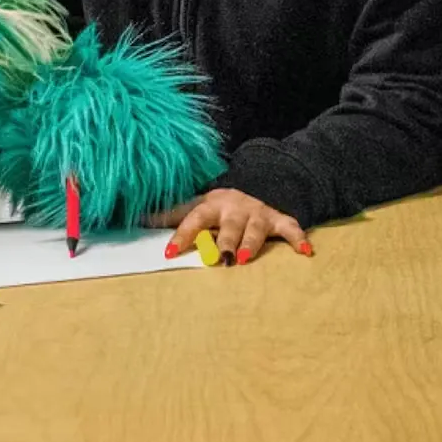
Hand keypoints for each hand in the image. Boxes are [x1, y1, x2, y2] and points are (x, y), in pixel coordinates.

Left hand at [146, 189, 310, 264]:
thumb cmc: (219, 205)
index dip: (181, 235)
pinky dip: (299, 238)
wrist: (258, 184)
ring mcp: (257, 214)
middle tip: (219, 258)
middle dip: (223, 241)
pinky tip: (306, 252)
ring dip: (250, 243)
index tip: (169, 251)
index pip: (193, 220)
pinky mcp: (278, 219)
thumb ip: (170, 214)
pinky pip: (291, 228)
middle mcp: (234, 209)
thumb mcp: (195, 205)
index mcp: (211, 206)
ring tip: (244, 258)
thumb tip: (135, 217)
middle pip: (227, 226)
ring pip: (255, 230)